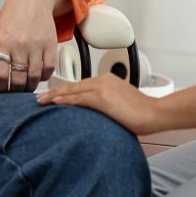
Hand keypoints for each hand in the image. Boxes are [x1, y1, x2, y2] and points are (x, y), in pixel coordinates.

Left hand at [0, 0, 61, 92]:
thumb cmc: (12, 18)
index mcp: (3, 42)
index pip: (1, 75)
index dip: (0, 88)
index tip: (1, 89)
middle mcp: (20, 45)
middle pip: (19, 80)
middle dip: (15, 90)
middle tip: (14, 90)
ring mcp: (37, 46)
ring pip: (34, 78)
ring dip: (29, 86)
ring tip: (25, 85)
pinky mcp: (51, 45)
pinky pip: (49, 70)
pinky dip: (43, 77)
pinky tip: (37, 74)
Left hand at [36, 75, 161, 135]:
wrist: (155, 113)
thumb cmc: (143, 114)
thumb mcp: (121, 106)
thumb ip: (107, 106)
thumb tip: (97, 116)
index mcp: (107, 81)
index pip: (81, 85)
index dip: (65, 91)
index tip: (52, 96)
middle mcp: (103, 80)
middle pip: (73, 86)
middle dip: (55, 92)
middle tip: (39, 97)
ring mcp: (102, 87)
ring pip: (72, 91)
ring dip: (55, 96)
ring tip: (41, 101)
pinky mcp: (102, 97)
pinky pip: (79, 98)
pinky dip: (65, 100)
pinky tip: (55, 104)